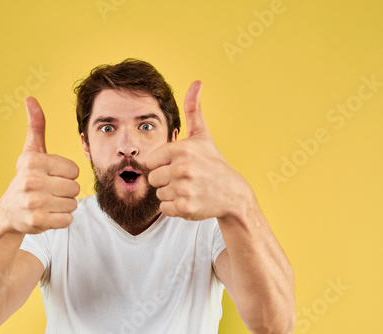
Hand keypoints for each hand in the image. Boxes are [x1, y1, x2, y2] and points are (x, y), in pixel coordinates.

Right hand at [0, 97, 79, 233]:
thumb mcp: (31, 151)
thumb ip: (36, 126)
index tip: (50, 176)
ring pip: (73, 204)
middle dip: (66, 191)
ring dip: (64, 205)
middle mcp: (32, 181)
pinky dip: (61, 219)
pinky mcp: (37, 221)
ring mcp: (34, 202)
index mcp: (34, 161)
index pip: (74, 170)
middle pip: (75, 188)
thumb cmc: (26, 177)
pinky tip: (47, 214)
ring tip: (48, 202)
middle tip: (49, 191)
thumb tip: (30, 98)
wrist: (9, 211)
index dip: (66, 174)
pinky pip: (67, 219)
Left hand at [146, 81, 251, 220]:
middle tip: (186, 178)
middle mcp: (181, 168)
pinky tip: (190, 200)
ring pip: (159, 194)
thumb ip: (193, 109)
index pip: (151, 161)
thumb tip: (197, 82)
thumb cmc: (213, 163)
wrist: (233, 194)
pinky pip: (165, 209)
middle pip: (153, 178)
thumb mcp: (203, 135)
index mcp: (180, 149)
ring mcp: (184, 188)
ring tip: (189, 189)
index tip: (179, 165)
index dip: (163, 164)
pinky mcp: (186, 207)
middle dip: (166, 180)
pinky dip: (175, 208)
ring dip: (171, 194)